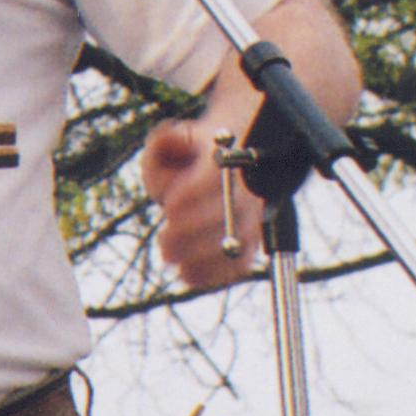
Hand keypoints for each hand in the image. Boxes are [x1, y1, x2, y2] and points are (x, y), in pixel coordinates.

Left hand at [142, 115, 261, 290]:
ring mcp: (253, 219)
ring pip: (239, 243)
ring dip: (201, 257)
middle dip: (192, 231)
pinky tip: (187, 274)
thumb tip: (168, 140)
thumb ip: (163, 141)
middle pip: (230, 212)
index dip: (193, 193)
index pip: (217, 176)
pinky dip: (214, 275)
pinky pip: (239, 265)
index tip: (169, 207)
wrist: (223, 168)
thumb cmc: (190, 159)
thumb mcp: (172, 142)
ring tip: (171, 259)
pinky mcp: (249, 245)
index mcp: (229, 159)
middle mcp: (247, 190)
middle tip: (164, 242)